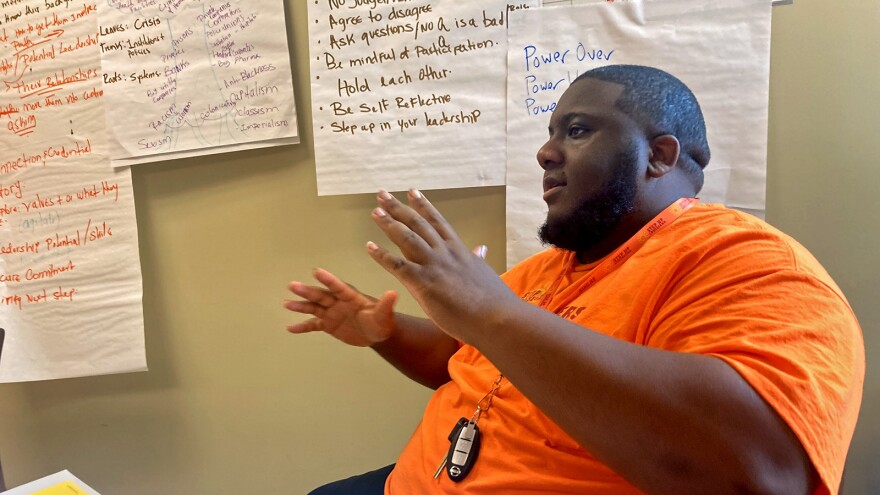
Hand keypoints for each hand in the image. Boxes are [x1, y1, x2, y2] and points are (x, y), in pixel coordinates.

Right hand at [284, 268, 397, 346]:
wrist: (377, 333)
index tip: (316, 271)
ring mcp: (332, 312)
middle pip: (321, 296)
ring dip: (300, 306)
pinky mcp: (328, 324)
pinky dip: (303, 326)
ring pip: (314, 308)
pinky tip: (290, 328)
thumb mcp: (385, 315)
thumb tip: (394, 293)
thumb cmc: (382, 321)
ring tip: (286, 303)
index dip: (328, 279)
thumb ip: (386, 305)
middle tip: (293, 285)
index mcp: (351, 297)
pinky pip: (313, 325)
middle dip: (307, 291)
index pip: (338, 287)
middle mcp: (338, 302)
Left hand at [366, 190, 519, 342]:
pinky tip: (369, 247)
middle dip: (398, 207)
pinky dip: (382, 255)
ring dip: (389, 224)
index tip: (411, 191)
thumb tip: (481, 248)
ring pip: (407, 238)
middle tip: (382, 194)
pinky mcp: (425, 283)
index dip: (423, 205)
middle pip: (418, 223)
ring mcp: (435, 266)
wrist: (498, 318)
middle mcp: (445, 252)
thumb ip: (477, 259)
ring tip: (375, 212)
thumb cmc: (494, 302)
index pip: (437, 221)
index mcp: (459, 250)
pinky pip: (398, 266)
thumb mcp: (485, 272)